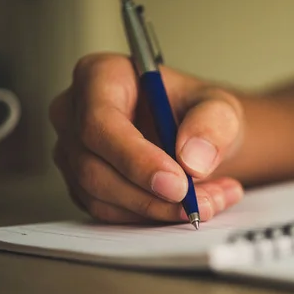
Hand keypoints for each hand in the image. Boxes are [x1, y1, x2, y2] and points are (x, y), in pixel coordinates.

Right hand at [49, 53, 244, 222]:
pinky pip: (110, 212)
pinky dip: (153, 217)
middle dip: (152, 196)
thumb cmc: (199, 113)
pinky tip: (191, 205)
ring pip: (101, 197)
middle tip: (200, 205)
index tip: (178, 184)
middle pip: (94, 168)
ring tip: (209, 202)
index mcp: (100, 76)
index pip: (101, 122)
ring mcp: (73, 151)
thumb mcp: (220, 108)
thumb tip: (193, 160)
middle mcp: (76, 112)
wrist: (199, 138)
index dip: (137, 159)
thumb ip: (212, 125)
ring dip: (159, 210)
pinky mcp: (82, 184)